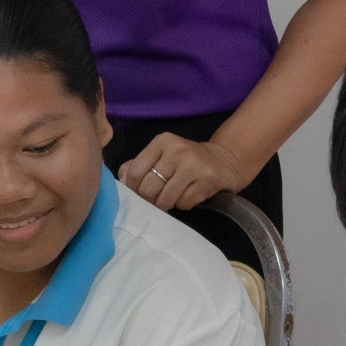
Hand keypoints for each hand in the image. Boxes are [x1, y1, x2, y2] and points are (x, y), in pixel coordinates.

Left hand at [118, 133, 253, 211]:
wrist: (223, 161)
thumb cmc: (185, 160)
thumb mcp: (161, 155)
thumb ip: (138, 165)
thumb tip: (122, 182)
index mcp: (162, 141)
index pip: (135, 171)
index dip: (132, 189)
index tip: (136, 195)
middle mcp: (178, 150)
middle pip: (149, 188)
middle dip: (149, 200)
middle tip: (154, 200)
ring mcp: (194, 165)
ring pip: (165, 199)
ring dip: (165, 204)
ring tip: (171, 197)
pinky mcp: (207, 180)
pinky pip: (183, 204)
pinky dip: (183, 205)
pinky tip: (188, 195)